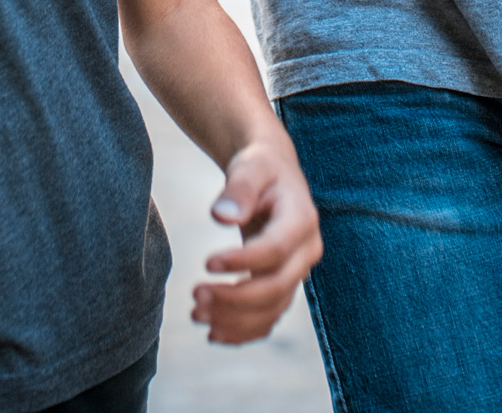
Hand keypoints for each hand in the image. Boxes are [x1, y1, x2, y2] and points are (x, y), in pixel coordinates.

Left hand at [192, 136, 322, 343]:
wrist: (273, 174)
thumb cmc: (260, 167)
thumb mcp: (250, 167)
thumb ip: (238, 189)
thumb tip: (221, 216)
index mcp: (302, 219)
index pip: (275, 250)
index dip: (242, 261)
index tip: (206, 262)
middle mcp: (306, 251)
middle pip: (276, 288)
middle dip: (235, 299)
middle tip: (195, 295)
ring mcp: (297, 272)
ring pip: (272, 310)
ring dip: (234, 320)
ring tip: (196, 314)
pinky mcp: (284, 285)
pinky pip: (269, 318)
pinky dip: (243, 331)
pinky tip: (214, 333)